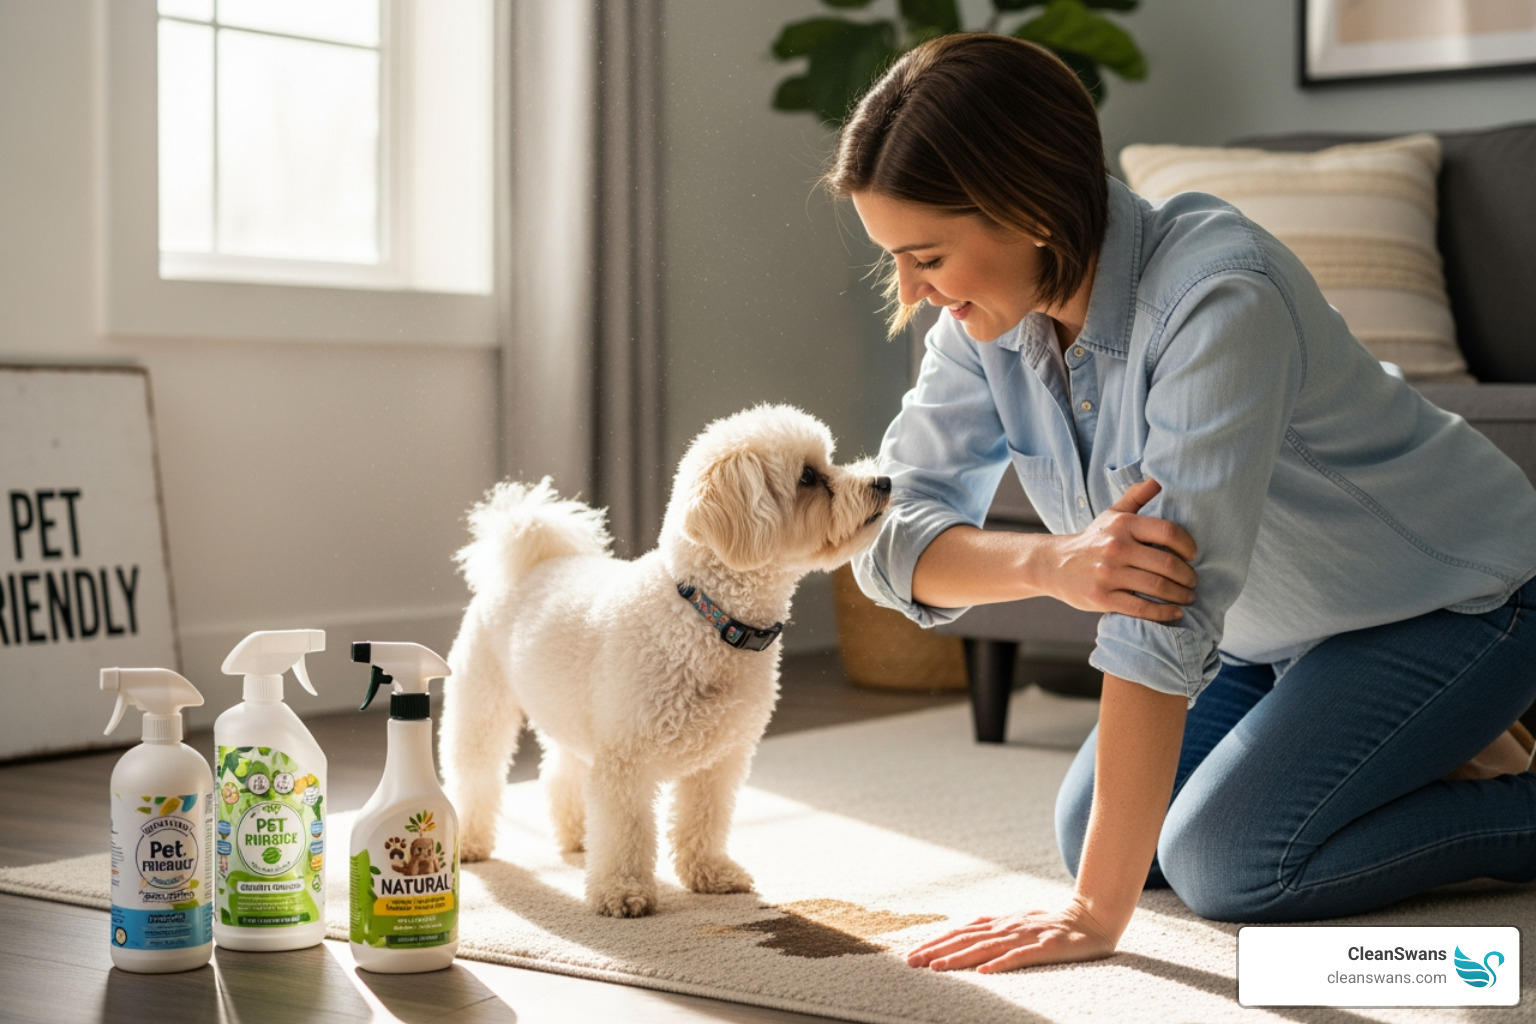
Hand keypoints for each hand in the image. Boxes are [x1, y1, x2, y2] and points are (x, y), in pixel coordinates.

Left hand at [906, 897, 1117, 973]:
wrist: (1091, 920)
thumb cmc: (1051, 925)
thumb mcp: (1017, 922)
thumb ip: (992, 927)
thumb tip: (962, 929)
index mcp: (999, 923)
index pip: (961, 932)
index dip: (935, 943)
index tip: (912, 955)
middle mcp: (1007, 927)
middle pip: (966, 939)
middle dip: (936, 950)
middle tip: (911, 962)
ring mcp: (1026, 935)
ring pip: (986, 947)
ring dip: (959, 957)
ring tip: (936, 968)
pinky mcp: (1046, 946)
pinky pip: (1021, 957)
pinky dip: (1001, 963)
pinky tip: (984, 972)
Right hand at [1042, 478, 1196, 620]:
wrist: (1053, 564)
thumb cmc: (1091, 540)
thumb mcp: (1111, 515)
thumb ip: (1136, 496)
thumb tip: (1159, 478)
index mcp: (1122, 525)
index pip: (1167, 532)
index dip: (1188, 545)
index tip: (1193, 555)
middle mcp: (1115, 547)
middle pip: (1167, 564)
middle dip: (1188, 576)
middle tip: (1193, 581)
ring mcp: (1108, 574)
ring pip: (1157, 587)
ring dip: (1180, 595)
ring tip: (1188, 597)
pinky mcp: (1102, 598)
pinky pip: (1141, 608)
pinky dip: (1164, 613)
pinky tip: (1175, 613)